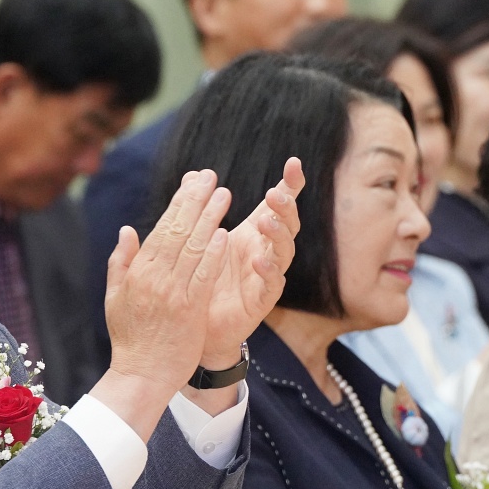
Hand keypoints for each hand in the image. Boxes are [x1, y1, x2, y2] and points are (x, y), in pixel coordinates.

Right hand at [93, 170, 237, 437]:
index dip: (178, 203)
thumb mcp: (115, 298)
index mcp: (137, 273)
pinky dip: (214, 254)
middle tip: (211, 177)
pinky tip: (226, 233)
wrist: (141, 375)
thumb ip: (121, 262)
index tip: (191, 182)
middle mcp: (153, 278)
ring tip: (224, 195)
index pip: (160, 229)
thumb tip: (127, 230)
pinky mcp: (189, 310)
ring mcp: (171, 293)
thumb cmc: (130, 339)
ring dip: (210, 219)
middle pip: (177, 231)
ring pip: (193, 248)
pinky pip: (203, 275)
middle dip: (195, 200)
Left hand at [198, 157, 301, 366]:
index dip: (289, 185)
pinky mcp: (261, 301)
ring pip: (284, 251)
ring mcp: (266, 276)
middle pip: (287, 224)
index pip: (278, 205)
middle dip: (285, 208)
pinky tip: (259, 261)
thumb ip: (201, 208)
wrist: (197, 326)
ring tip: (266, 221)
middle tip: (275, 195)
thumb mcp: (201, 239)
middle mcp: (265, 251)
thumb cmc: (203, 278)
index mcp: (253, 234)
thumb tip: (194, 175)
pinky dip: (268, 272)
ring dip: (278, 235)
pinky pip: (272, 285)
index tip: (294, 163)